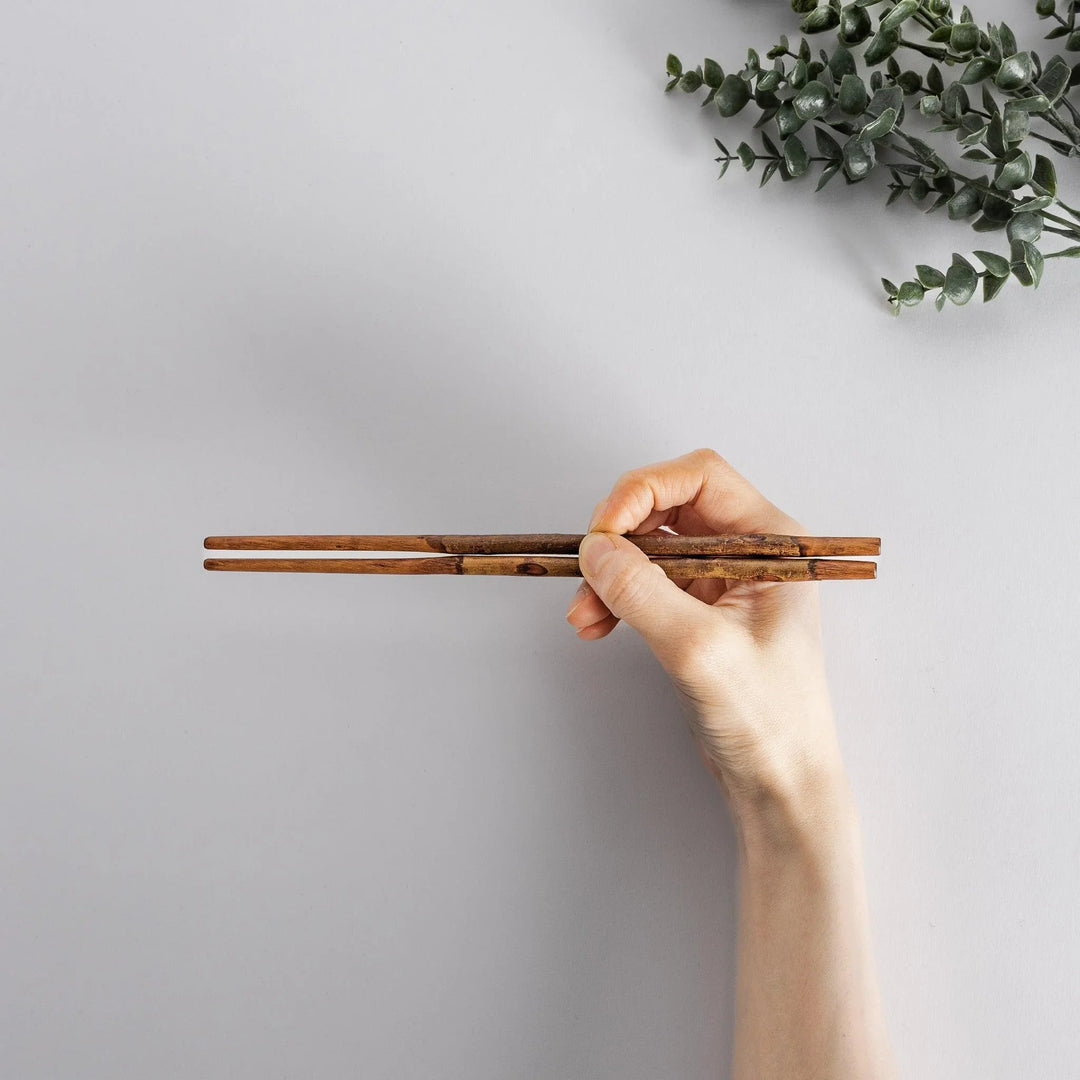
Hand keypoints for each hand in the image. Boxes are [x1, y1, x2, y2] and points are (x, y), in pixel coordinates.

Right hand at [565, 448, 844, 815]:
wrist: (779, 782)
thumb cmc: (768, 718)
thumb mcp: (699, 648)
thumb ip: (642, 592)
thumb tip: (594, 549)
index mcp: (770, 543)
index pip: (699, 477)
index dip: (643, 490)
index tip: (604, 529)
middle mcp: (747, 552)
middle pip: (667, 506)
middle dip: (619, 535)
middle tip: (589, 568)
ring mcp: (720, 581)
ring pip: (649, 546)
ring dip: (609, 572)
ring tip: (584, 613)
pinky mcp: (698, 610)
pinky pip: (645, 583)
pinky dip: (614, 597)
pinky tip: (594, 624)